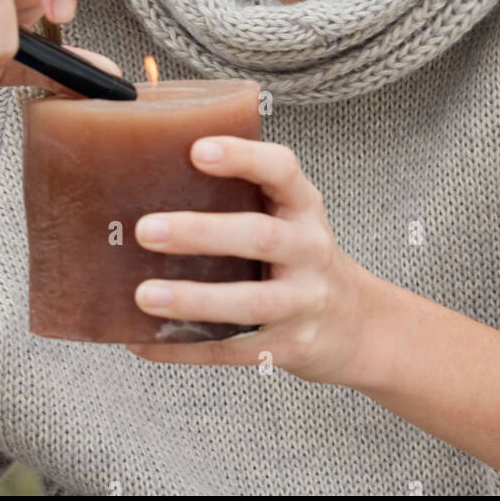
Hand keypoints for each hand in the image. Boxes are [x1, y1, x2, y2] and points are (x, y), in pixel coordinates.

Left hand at [124, 136, 377, 383]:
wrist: (356, 324)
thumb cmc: (302, 256)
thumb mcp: (291, 216)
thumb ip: (246, 195)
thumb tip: (156, 176)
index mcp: (304, 208)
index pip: (281, 170)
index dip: (242, 158)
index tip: (196, 151)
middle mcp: (309, 250)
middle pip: (260, 237)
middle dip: (201, 233)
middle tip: (146, 229)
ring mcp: (303, 302)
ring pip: (248, 302)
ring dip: (193, 299)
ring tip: (143, 295)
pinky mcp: (288, 346)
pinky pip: (231, 349)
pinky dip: (184, 348)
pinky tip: (143, 342)